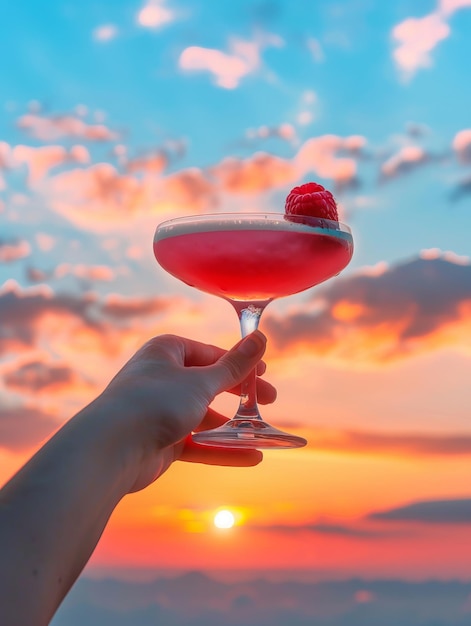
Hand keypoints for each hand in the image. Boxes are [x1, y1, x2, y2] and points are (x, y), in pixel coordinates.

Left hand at [101, 330, 275, 491]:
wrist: (111, 448)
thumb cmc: (154, 402)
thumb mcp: (202, 381)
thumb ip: (234, 365)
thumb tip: (260, 339)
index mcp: (167, 351)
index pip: (211, 354)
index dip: (240, 362)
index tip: (266, 373)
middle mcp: (162, 378)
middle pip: (210, 384)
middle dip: (240, 394)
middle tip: (270, 401)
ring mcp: (161, 411)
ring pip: (205, 417)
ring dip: (234, 426)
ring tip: (262, 433)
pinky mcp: (162, 441)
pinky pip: (199, 443)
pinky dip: (223, 449)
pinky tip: (251, 457)